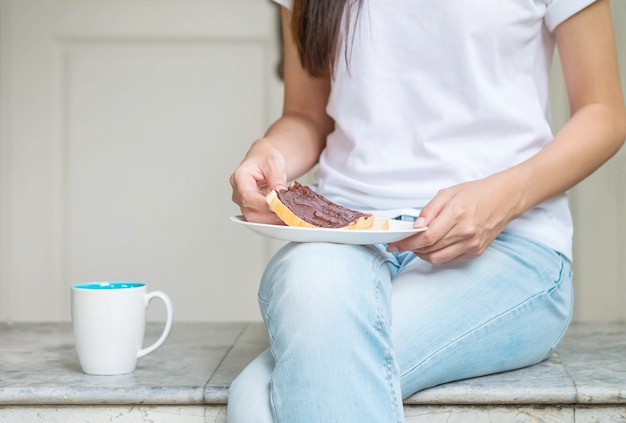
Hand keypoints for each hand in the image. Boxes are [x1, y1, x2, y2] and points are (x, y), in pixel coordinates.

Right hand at [230, 141, 286, 224]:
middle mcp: (239, 193)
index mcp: (239, 178)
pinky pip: (262, 219)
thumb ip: (276, 179)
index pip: (247, 196)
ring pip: (256, 219)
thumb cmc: (265, 158)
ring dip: (273, 221)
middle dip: (270, 216)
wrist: (264, 159)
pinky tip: (286, 218)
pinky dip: (274, 220)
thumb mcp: (274, 163)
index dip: (261, 203)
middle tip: (288, 214)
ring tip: (290, 217)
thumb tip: (280, 196)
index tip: (276, 206)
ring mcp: (245, 203)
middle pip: (250, 212)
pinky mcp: (253, 209)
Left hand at [387, 176, 522, 264]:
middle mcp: (466, 232)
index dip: (406, 243)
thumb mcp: (448, 194)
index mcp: (457, 214)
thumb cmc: (475, 193)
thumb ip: (429, 211)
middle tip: (402, 243)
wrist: (504, 199)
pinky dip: (436, 256)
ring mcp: (472, 244)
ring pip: (438, 259)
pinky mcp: (476, 252)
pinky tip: (432, 247)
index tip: (394, 245)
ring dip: (422, 255)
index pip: (426, 237)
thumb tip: (415, 227)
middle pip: (430, 249)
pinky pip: (449, 260)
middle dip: (411, 248)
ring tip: (416, 246)